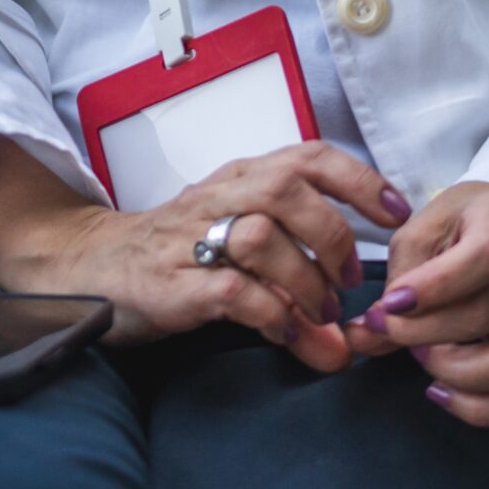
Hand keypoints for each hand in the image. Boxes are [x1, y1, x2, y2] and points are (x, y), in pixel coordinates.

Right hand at [32, 143, 409, 376]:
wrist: (91, 267)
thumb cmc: (179, 248)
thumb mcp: (238, 232)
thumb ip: (294, 255)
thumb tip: (351, 312)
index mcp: (245, 174)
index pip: (311, 155)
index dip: (361, 180)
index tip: (397, 213)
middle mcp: (221, 195)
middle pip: (290, 190)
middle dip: (334, 236)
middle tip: (351, 282)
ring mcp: (192, 239)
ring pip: (263, 238)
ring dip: (305, 280)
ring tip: (323, 315)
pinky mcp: (171, 285)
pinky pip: (231, 292)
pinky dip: (270, 313)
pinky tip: (287, 332)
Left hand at [345, 183, 488, 426]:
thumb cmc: (462, 226)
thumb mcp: (424, 229)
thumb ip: (397, 277)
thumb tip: (367, 333)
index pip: (484, 257)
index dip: (433, 289)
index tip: (389, 306)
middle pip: (487, 315)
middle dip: (424, 334)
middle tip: (391, 331)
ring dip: (456, 373)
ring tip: (424, 357)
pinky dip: (480, 407)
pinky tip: (442, 390)